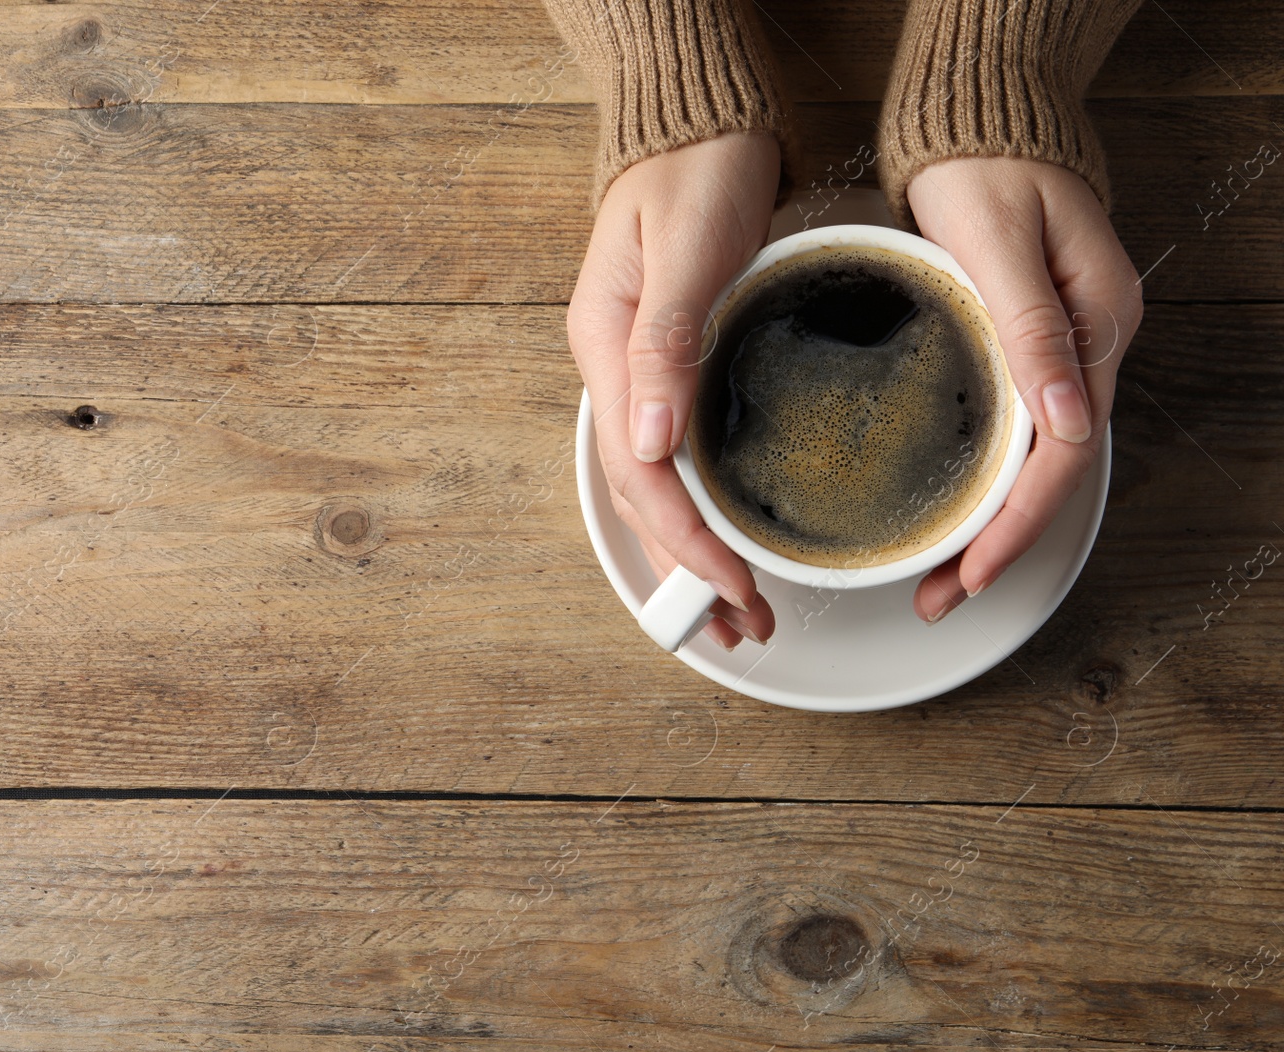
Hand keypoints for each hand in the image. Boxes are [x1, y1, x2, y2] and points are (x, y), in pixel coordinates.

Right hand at [567, 131, 780, 649]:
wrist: (699, 120)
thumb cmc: (698, 168)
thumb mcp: (688, 247)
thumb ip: (665, 342)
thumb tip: (654, 444)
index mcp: (608, 348)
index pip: (641, 471)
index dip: (688, 538)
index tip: (737, 584)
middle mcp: (613, 371)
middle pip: (642, 495)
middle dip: (692, 569)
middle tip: (746, 629)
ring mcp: (634, 373)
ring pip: (656, 486)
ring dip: (693, 552)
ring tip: (739, 610)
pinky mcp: (665, 367)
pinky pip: (673, 458)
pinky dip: (698, 508)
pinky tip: (724, 535)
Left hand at [904, 158, 1142, 622]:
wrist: (977, 124)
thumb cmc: (982, 171)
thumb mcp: (998, 242)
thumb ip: (1030, 328)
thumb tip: (1066, 422)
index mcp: (1096, 327)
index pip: (1063, 454)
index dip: (1015, 524)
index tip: (969, 574)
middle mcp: (1088, 350)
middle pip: (1049, 473)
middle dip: (995, 546)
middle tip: (936, 598)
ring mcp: (1060, 352)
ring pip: (1031, 461)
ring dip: (986, 523)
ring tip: (936, 577)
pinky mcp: (1024, 348)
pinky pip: (1012, 433)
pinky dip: (981, 479)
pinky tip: (949, 510)